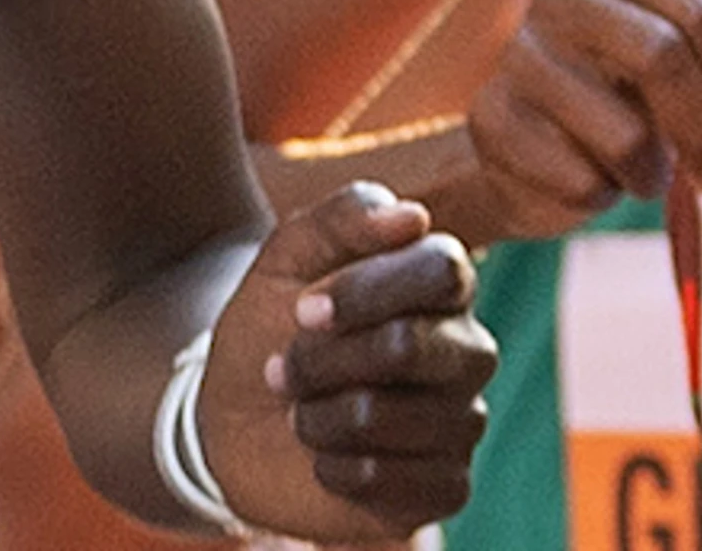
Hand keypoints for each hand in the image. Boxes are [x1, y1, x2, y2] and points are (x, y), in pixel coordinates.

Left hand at [202, 182, 493, 537]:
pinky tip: (327, 459)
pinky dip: (335, 470)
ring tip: (302, 414)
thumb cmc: (273, 325)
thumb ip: (345, 216)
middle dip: (321, 361)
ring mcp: (461, 421)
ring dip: (315, 418)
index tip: (300, 310)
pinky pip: (391, 480)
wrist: (235, 417)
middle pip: (409, 346)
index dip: (365, 291)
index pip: (442, 270)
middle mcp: (467, 351)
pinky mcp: (444, 486)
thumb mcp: (288, 255)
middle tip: (283, 370)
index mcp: (445, 285)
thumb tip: (413, 217)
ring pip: (384, 417)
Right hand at [461, 0, 701, 239]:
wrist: (535, 161)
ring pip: (622, 134)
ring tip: (641, 173)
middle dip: (700, 130)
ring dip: (648, 173)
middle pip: (660, 56)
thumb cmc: (625, 95)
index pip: (700, 13)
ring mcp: (516, 57)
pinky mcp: (487, 120)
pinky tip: (589, 183)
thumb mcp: (683, 46)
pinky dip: (598, 196)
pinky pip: (576, 177)